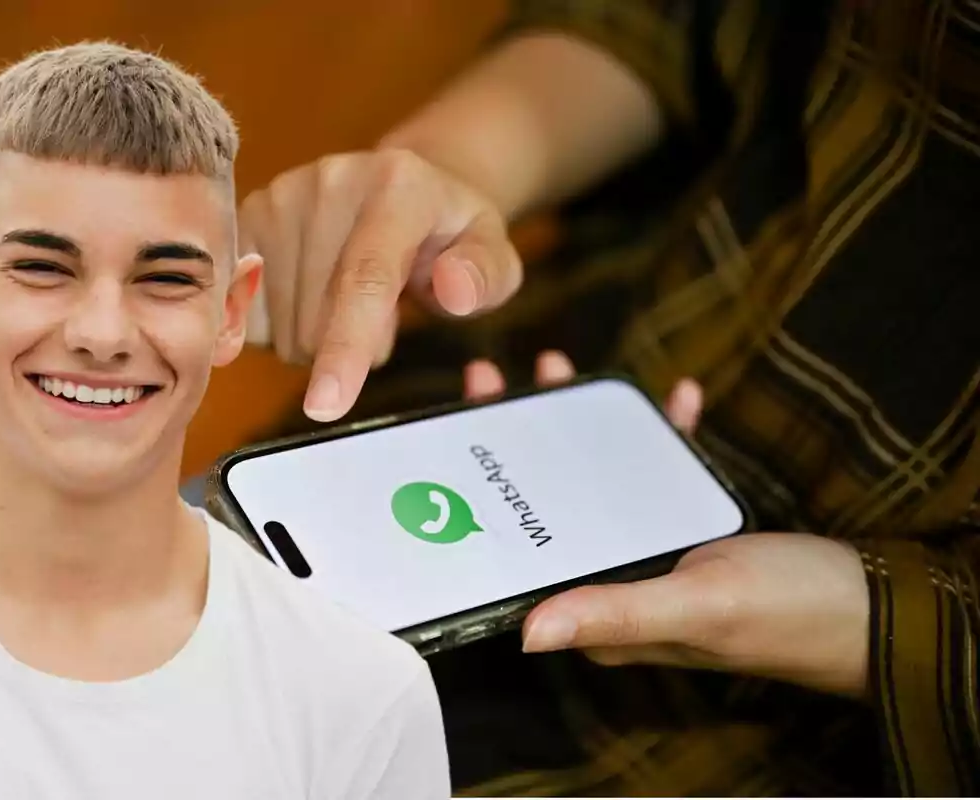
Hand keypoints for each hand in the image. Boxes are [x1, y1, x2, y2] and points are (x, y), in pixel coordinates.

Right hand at [239, 149, 522, 421]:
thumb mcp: (494, 255)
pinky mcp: (247, 217)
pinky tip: (307, 294)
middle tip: (385, 315)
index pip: (365, 279)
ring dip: (317, 339)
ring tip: (347, 299)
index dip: (345, 346)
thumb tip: (457, 291)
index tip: (326, 406)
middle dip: (351, 347)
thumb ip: (485, 275)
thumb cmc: (450, 235)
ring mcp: (282, 195)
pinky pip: (249, 316)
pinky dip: (279, 326)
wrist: (403, 187)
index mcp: (399, 187)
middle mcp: (332, 180)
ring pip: (283, 328)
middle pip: (318, 319)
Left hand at [462, 352, 870, 698]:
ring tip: (563, 371)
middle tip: (495, 380)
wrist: (874, 607)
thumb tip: (526, 632)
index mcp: (602, 609)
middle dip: (519, 440)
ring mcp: (653, 547)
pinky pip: (662, 473)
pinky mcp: (692, 524)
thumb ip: (614, 611)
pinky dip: (662, 434)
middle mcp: (616, 577)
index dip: (486, 489)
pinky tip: (673, 398)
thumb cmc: (785, 615)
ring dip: (578, 427)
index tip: (466, 428)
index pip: (523, 546)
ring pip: (596, 479)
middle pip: (547, 502)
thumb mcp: (695, 606)